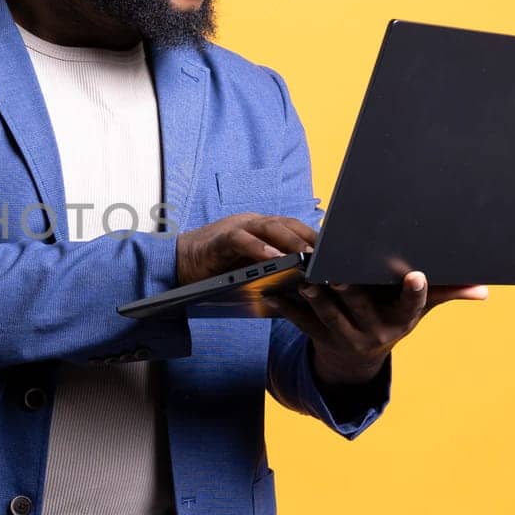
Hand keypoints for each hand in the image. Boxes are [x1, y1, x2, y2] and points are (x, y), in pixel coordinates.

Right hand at [175, 212, 317, 284]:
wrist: (176, 264)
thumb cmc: (215, 270)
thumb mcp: (250, 271)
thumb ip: (271, 273)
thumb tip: (301, 290)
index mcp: (262, 230)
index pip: (295, 229)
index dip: (315, 239)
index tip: (337, 254)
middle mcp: (252, 224)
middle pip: (287, 224)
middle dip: (310, 239)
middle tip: (330, 256)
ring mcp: (236, 228)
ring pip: (268, 227)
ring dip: (289, 241)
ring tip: (307, 256)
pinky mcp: (220, 238)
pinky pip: (241, 239)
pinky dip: (257, 247)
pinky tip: (272, 257)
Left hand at [265, 271, 488, 386]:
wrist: (358, 360)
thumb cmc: (390, 319)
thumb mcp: (416, 310)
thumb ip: (445, 293)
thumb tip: (486, 289)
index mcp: (402, 320)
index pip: (413, 304)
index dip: (414, 291)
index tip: (415, 274)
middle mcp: (376, 332)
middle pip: (362, 306)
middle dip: (350, 289)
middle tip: (338, 270)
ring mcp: (346, 337)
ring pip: (329, 316)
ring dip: (315, 297)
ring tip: (304, 278)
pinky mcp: (320, 338)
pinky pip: (301, 323)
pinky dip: (286, 307)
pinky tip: (272, 292)